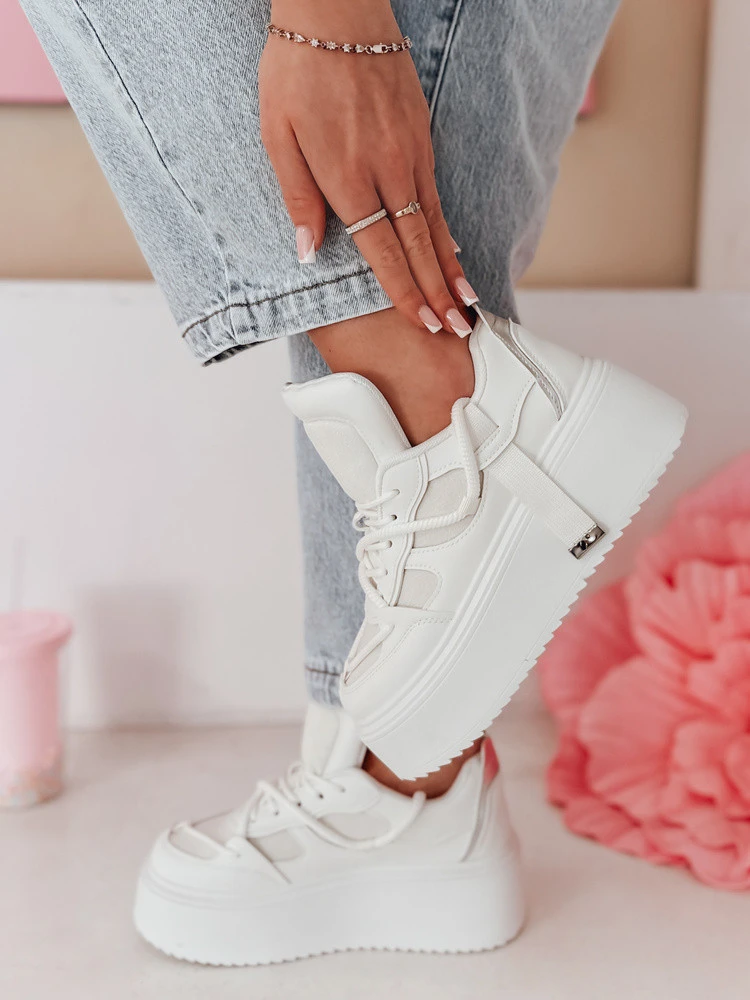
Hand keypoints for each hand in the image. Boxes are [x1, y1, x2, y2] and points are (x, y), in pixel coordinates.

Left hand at [259, 0, 476, 335]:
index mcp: (348, 177)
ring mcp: (410, 152)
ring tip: (467, 302)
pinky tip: (454, 249)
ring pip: (435, 223)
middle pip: (418, 245)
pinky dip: (447, 228)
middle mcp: (388, 170)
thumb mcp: (277, 135)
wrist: (335, 9)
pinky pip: (437, 193)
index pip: (382, 250)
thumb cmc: (297, 70)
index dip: (402, 291)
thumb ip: (298, 197)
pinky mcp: (421, 134)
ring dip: (450, 267)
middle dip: (437, 292)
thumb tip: (307, 252)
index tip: (421, 322)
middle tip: (457, 329)